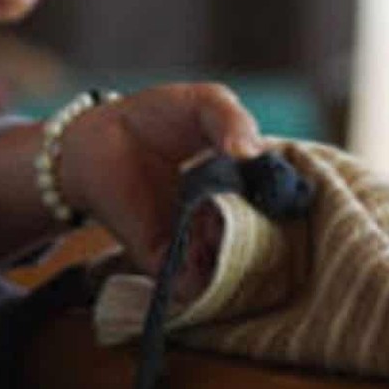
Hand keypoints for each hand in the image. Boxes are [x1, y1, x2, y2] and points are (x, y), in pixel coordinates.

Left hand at [58, 82, 264, 273]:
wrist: (102, 132)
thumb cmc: (161, 117)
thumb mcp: (207, 104)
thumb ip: (234, 120)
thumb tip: (251, 154)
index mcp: (248, 188)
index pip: (283, 212)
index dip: (286, 207)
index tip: (275, 190)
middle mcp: (228, 222)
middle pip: (263, 247)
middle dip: (258, 233)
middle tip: (237, 202)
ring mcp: (198, 244)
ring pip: (231, 270)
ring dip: (229, 252)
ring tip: (212, 215)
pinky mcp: (164, 260)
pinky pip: (192, 284)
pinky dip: (201, 271)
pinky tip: (194, 233)